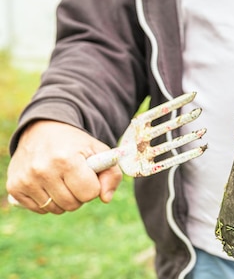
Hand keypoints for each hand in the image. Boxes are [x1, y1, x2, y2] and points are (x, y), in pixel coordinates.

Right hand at [6, 120, 122, 213]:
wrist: (42, 130)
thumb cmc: (76, 144)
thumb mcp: (99, 151)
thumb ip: (111, 174)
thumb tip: (106, 199)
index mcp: (67, 159)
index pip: (90, 193)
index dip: (93, 185)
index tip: (88, 174)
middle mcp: (43, 170)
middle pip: (73, 204)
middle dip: (79, 194)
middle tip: (75, 177)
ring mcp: (26, 180)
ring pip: (56, 209)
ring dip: (63, 199)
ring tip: (62, 179)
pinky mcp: (14, 187)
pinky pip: (39, 210)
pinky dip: (47, 201)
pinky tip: (48, 184)